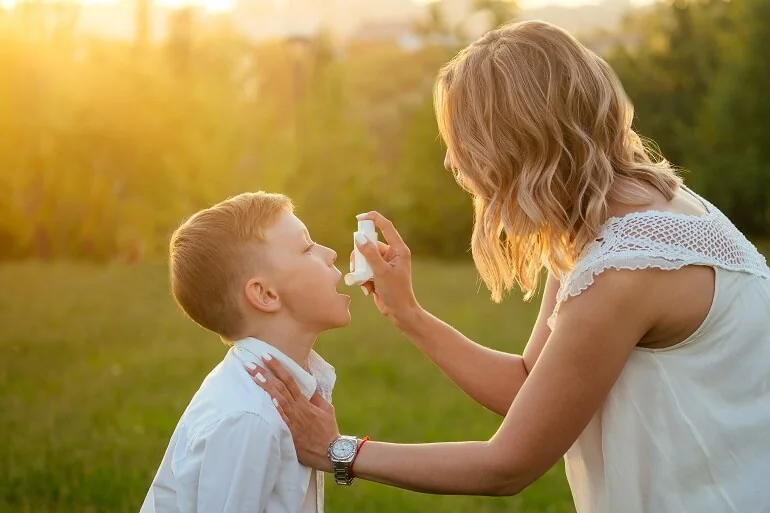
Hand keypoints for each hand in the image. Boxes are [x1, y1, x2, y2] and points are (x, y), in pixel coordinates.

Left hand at [244, 358, 339, 471]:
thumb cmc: (329, 430)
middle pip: (279, 387)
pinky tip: (266, 400)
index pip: (289, 380)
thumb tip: (309, 384)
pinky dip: (275, 409)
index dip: (278, 367)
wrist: (331, 451)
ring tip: (253, 376)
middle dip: (264, 374)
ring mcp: (293, 420)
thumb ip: (315, 396)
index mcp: (305, 401)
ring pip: (277, 399)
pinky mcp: (290, 433)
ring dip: (265, 387)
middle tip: (250, 363)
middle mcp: (297, 408)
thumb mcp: (326, 409)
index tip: (266, 356)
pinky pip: (281, 419)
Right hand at [346, 212, 422, 326]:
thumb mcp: (381, 272)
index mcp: (399, 250)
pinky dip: (362, 278)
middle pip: (369, 244)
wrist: (399, 312)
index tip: (359, 218)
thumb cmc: (395, 292)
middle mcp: (392, 254)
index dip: (373, 219)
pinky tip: (368, 289)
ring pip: (364, 257)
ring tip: (364, 282)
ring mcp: (385, 264)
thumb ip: (369, 254)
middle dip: (360, 256)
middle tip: (357, 266)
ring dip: (360, 269)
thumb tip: (358, 238)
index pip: (386, 227)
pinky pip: (364, 268)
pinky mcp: (379, 273)